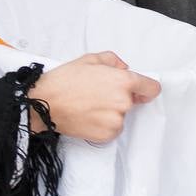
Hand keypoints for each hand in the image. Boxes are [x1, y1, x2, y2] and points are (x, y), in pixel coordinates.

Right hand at [28, 51, 160, 142]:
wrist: (44, 104)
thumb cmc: (64, 82)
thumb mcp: (90, 59)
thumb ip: (113, 61)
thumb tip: (122, 67)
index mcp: (123, 81)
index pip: (151, 88)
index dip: (146, 88)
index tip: (141, 90)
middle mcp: (123, 102)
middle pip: (132, 101)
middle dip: (119, 98)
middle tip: (98, 94)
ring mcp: (115, 121)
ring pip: (120, 116)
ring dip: (110, 112)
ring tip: (89, 105)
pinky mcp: (106, 136)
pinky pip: (112, 129)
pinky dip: (103, 125)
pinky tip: (87, 116)